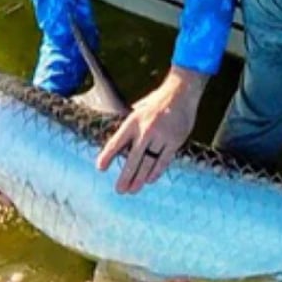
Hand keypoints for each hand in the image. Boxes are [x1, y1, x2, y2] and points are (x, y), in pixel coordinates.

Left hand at [95, 66, 206, 193]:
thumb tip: (120, 141)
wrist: (181, 92)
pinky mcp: (174, 141)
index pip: (116, 142)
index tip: (100, 168)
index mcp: (133, 121)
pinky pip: (163, 161)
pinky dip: (156, 172)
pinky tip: (149, 180)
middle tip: (119, 190)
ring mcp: (161, 136)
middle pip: (132, 158)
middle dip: (125, 176)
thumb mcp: (139, 108)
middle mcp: (145, 130)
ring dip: (139, 178)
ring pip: (148, 163)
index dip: (107, 156)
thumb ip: (131, 125)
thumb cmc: (158, 101)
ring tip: (133, 190)